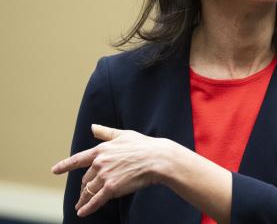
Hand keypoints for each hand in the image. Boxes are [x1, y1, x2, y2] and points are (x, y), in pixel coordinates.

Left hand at [52, 124, 169, 216]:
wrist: (157, 158)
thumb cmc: (144, 145)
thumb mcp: (124, 135)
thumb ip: (106, 133)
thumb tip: (93, 127)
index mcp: (101, 150)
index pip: (78, 159)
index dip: (65, 166)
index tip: (55, 170)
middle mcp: (99, 163)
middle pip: (86, 178)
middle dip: (84, 186)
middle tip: (83, 193)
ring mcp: (104, 176)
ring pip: (89, 190)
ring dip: (84, 199)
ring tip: (80, 206)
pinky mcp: (111, 188)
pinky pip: (96, 200)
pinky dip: (88, 207)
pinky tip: (82, 212)